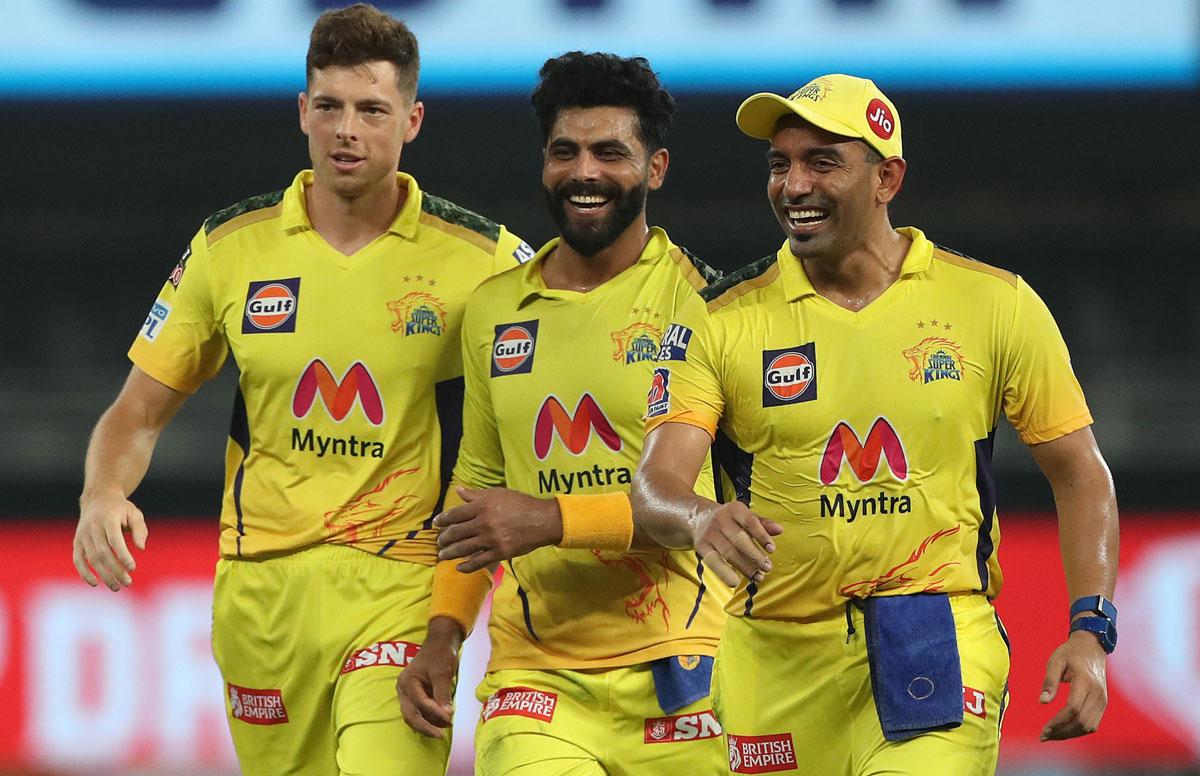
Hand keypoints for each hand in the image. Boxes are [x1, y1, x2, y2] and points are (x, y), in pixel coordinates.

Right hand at [73, 489, 147, 590]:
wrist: (98, 499)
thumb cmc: (121, 509)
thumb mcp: (135, 514)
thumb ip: (140, 530)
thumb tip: (141, 548)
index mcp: (108, 519)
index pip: (114, 540)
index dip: (123, 555)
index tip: (132, 568)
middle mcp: (93, 527)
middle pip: (102, 552)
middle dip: (115, 570)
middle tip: (128, 583)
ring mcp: (82, 535)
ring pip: (91, 558)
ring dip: (103, 575)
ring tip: (117, 587)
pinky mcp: (77, 542)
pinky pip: (77, 559)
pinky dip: (84, 572)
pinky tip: (95, 583)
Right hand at [397, 618, 463, 737]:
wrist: (440, 643)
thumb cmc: (440, 654)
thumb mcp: (442, 673)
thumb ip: (442, 694)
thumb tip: (447, 715)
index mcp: (407, 681)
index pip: (420, 702)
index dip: (434, 713)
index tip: (450, 718)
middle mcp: (403, 689)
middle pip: (410, 715)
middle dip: (426, 727)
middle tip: (441, 735)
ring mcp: (407, 694)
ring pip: (413, 716)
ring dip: (429, 724)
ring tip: (446, 726)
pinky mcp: (414, 697)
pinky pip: (418, 712)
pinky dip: (429, 719)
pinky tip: (441, 722)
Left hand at [435, 487, 561, 571]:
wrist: (541, 520)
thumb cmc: (520, 504)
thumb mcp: (498, 494)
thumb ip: (476, 494)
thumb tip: (458, 490)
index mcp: (482, 506)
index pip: (455, 514)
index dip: (443, 519)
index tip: (436, 524)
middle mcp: (483, 523)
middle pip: (456, 532)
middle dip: (444, 538)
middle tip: (439, 542)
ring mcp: (491, 539)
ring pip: (463, 548)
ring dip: (450, 553)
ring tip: (442, 555)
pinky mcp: (499, 552)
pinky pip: (479, 561)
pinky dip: (467, 566)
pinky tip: (459, 568)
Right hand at [692, 501, 782, 586]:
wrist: (699, 517)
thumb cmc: (729, 519)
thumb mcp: (745, 516)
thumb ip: (763, 524)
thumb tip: (779, 530)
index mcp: (734, 509)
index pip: (750, 522)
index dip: (762, 536)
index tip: (772, 550)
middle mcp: (720, 519)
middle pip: (739, 540)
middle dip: (755, 556)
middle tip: (767, 567)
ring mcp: (709, 533)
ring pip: (728, 553)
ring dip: (745, 567)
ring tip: (758, 576)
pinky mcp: (701, 547)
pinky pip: (714, 562)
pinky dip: (724, 573)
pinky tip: (735, 581)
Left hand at [1039, 630, 1108, 740]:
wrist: (1092, 647)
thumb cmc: (1070, 653)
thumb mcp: (1056, 661)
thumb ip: (1049, 681)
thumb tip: (1043, 702)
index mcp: (1085, 681)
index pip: (1073, 708)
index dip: (1059, 721)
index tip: (1044, 728)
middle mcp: (1098, 693)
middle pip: (1082, 721)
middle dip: (1062, 732)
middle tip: (1044, 735)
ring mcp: (1103, 700)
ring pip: (1089, 726)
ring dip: (1070, 734)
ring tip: (1051, 735)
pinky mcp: (1103, 704)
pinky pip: (1092, 723)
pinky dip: (1078, 730)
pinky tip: (1063, 730)